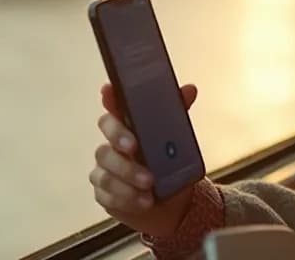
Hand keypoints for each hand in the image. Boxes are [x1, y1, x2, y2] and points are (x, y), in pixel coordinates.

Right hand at [90, 82, 200, 237]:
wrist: (174, 204)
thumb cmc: (169, 166)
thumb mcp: (178, 140)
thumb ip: (178, 114)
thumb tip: (190, 89)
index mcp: (128, 128)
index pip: (112, 107)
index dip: (108, 97)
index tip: (108, 90)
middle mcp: (112, 146)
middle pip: (106, 137)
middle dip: (119, 140)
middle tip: (134, 147)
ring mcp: (105, 171)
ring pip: (105, 171)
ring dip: (128, 177)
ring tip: (149, 186)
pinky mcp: (105, 194)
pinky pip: (108, 195)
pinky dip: (127, 198)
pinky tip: (143, 201)